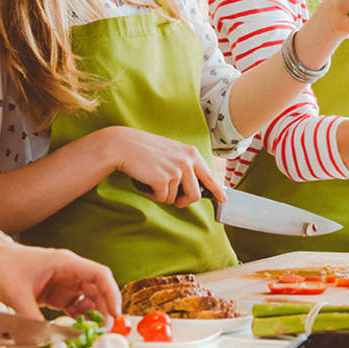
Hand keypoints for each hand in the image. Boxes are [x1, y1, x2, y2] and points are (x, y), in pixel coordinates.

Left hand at [0, 238, 121, 323]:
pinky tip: (79, 331)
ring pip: (88, 299)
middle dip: (104, 310)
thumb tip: (44, 341)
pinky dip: (79, 318)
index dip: (112, 294)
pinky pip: (74, 306)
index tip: (116, 314)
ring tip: (93, 334)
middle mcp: (69, 271)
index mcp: (66, 263)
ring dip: (93, 315)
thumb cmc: (2, 266)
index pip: (99, 275)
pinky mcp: (55, 292)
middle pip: (98, 289)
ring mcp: (63, 282)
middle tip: (104, 332)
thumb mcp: (16, 294)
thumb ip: (32, 318)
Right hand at [107, 127, 225, 207]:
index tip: (223, 199)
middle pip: (196, 195)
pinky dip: (154, 196)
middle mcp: (187, 161)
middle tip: (174, 200)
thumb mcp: (172, 151)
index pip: (210, 176)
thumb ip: (185, 164)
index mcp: (192, 154)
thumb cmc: (146, 149)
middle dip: (184, 202)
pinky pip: (163, 199)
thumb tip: (193, 184)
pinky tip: (148, 186)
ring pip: (177, 199)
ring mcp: (176, 171)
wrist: (124, 145)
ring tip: (155, 186)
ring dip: (166, 198)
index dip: (217, 190)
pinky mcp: (163, 180)